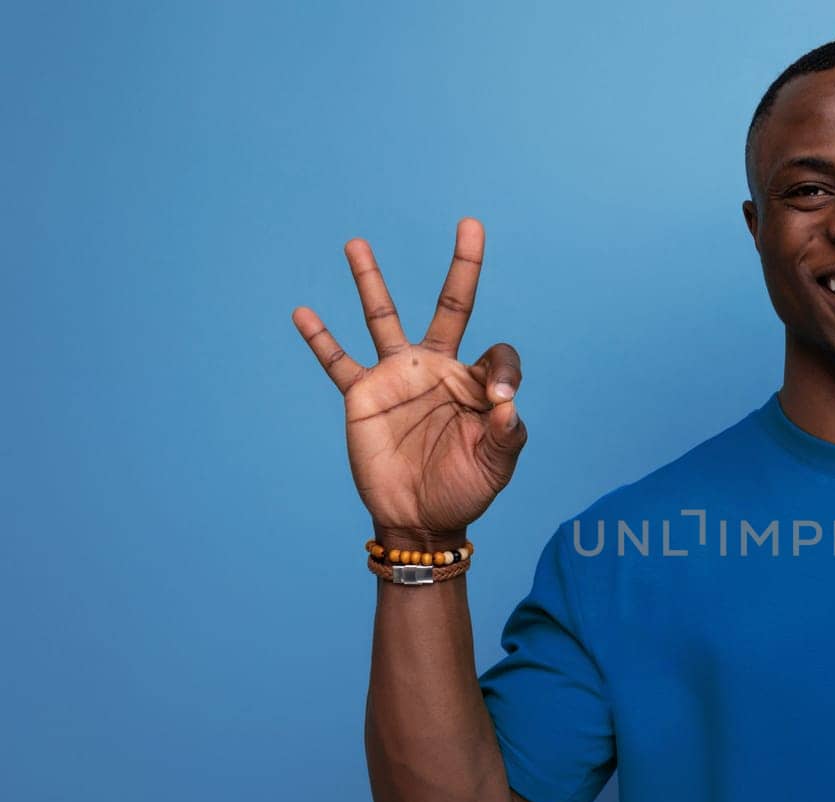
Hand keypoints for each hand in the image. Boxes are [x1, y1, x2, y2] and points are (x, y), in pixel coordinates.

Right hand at [292, 218, 526, 545]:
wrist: (420, 520)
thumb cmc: (463, 491)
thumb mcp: (496, 465)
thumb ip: (507, 433)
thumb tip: (507, 400)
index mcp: (474, 384)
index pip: (498, 354)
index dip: (503, 371)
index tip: (500, 399)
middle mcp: (437, 369)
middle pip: (451, 306)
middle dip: (462, 266)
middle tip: (470, 224)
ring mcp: (397, 378)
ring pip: (383, 317)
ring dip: (371, 281)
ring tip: (357, 243)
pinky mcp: (363, 396)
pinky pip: (338, 362)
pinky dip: (319, 339)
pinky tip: (303, 313)